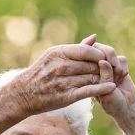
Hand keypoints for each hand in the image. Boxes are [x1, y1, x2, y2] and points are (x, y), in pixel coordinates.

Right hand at [0, 41, 117, 132]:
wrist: (23, 94)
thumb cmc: (41, 73)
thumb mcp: (55, 55)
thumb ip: (77, 48)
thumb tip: (94, 38)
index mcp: (58, 53)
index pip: (86, 51)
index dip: (100, 55)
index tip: (106, 58)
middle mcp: (59, 66)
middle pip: (90, 65)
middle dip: (102, 68)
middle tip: (111, 70)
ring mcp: (61, 82)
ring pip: (90, 78)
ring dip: (102, 79)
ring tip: (109, 79)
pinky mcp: (64, 97)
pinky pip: (86, 91)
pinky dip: (100, 89)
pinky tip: (110, 87)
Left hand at [82, 35, 134, 134]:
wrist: (127, 106)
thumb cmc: (111, 102)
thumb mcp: (104, 91)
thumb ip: (103, 76)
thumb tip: (102, 61)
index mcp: (86, 73)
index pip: (83, 55)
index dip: (88, 51)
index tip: (97, 57)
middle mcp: (95, 66)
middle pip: (97, 49)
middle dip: (105, 55)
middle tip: (113, 65)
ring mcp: (107, 65)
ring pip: (110, 52)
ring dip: (115, 62)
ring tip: (118, 74)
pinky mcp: (119, 65)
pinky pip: (121, 59)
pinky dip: (123, 67)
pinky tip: (122, 76)